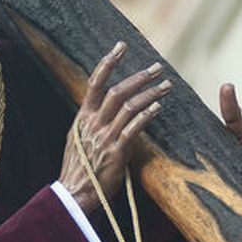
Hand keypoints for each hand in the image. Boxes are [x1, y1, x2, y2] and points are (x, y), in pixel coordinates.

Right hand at [59, 41, 171, 213]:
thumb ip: (91, 123)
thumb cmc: (79, 169)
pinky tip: (158, 108)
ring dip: (150, 94)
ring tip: (167, 86)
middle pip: (117, 91)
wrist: (74, 195)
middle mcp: (93, 123)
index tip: (121, 46)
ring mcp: (104, 137)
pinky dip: (146, 115)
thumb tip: (104, 110)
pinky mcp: (116, 152)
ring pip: (128, 107)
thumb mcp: (78, 139)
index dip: (108, 62)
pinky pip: (133, 128)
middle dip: (139, 77)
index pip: (95, 82)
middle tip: (157, 67)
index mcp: (83, 117)